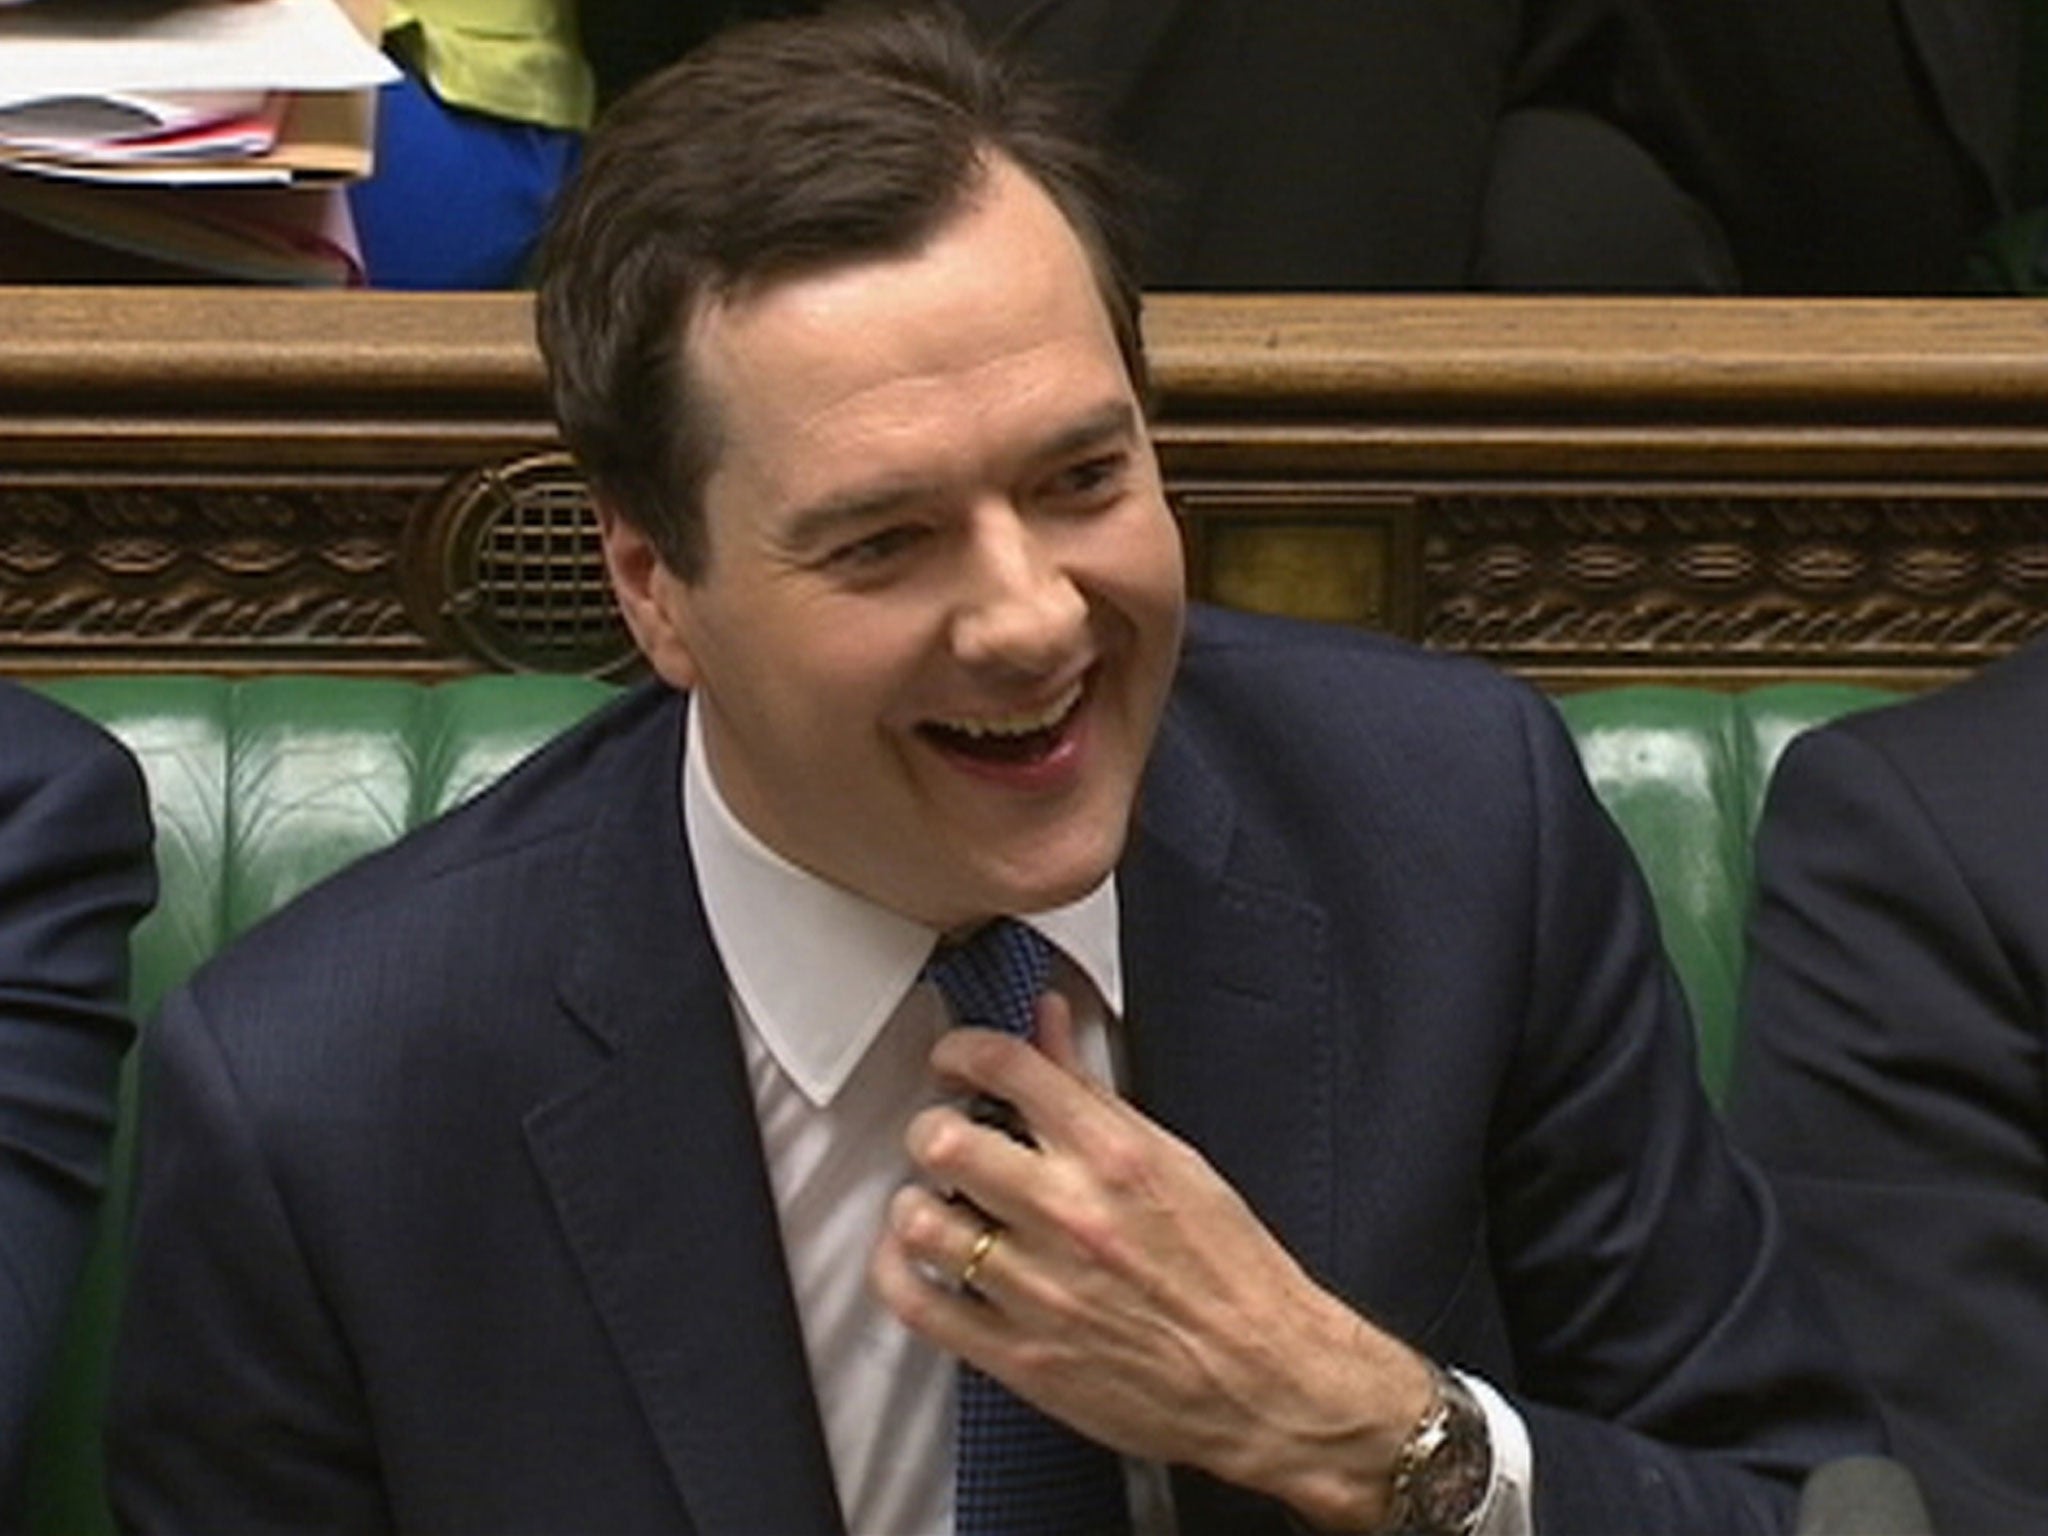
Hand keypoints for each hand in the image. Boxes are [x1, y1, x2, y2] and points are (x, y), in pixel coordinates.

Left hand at [868, 991, 1435, 1531]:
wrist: (1267, 1378)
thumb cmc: (1232, 1272)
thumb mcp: (1173, 1159)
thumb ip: (1093, 1091)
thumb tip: (1049, 1025)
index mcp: (1113, 1156)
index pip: (1006, 1067)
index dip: (962, 1050)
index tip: (955, 1061)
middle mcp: (1071, 1215)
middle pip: (943, 1140)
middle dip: (932, 1129)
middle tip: (944, 1138)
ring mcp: (1040, 1289)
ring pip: (921, 1221)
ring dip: (915, 1203)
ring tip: (935, 1203)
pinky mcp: (1020, 1357)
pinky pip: (919, 1304)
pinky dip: (896, 1272)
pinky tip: (914, 1259)